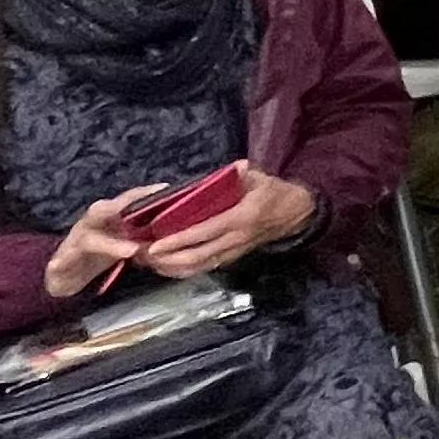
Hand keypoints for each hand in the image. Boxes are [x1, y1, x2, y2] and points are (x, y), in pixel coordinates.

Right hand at [43, 188, 172, 300]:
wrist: (64, 274)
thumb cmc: (99, 254)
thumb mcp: (125, 244)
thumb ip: (145, 237)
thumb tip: (176, 232)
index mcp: (107, 218)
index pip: (126, 201)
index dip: (144, 194)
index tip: (166, 189)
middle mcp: (90, 225)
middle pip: (100, 210)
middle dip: (118, 207)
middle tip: (139, 209)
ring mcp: (74, 242)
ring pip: (89, 238)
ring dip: (110, 245)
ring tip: (131, 251)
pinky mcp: (60, 261)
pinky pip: (59, 262)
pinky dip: (59, 263)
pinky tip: (57, 266)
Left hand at [140, 164, 319, 277]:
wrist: (296, 214)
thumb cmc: (274, 192)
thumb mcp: (261, 177)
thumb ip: (244, 173)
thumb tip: (234, 168)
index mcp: (241, 218)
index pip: (205, 232)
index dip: (179, 240)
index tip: (155, 245)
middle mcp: (235, 239)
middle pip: (198, 256)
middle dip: (168, 259)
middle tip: (142, 256)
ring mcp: (234, 251)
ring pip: (200, 266)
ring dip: (173, 268)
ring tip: (148, 264)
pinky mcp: (232, 257)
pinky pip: (206, 268)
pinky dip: (184, 270)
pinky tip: (166, 268)